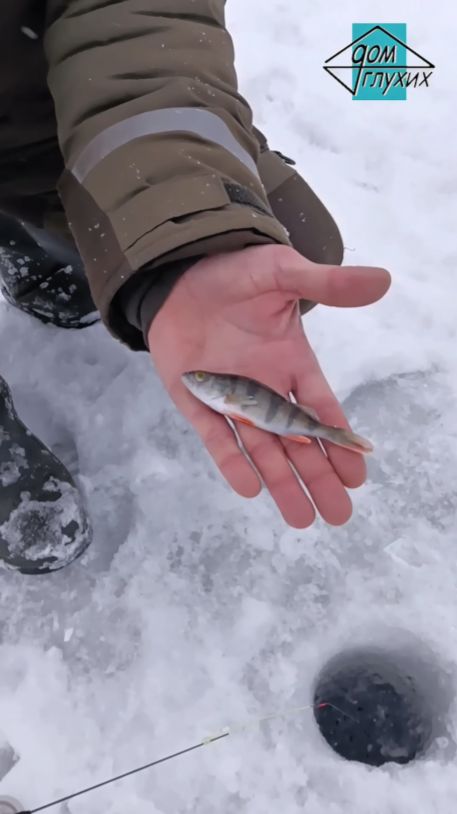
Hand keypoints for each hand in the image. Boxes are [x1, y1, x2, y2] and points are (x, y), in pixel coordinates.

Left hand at [148, 245, 390, 527]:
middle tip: (337, 516)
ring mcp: (231, 397)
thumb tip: (382, 280)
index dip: (338, 443)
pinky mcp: (197, 400)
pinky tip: (250, 488)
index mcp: (291, 362)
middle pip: (296, 442)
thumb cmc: (235, 272)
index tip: (357, 475)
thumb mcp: (283, 273)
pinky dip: (232, 461)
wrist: (179, 273)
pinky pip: (216, 437)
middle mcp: (265, 388)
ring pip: (261, 449)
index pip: (320, 410)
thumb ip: (327, 284)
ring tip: (301, 519)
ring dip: (280, 482)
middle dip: (317, 477)